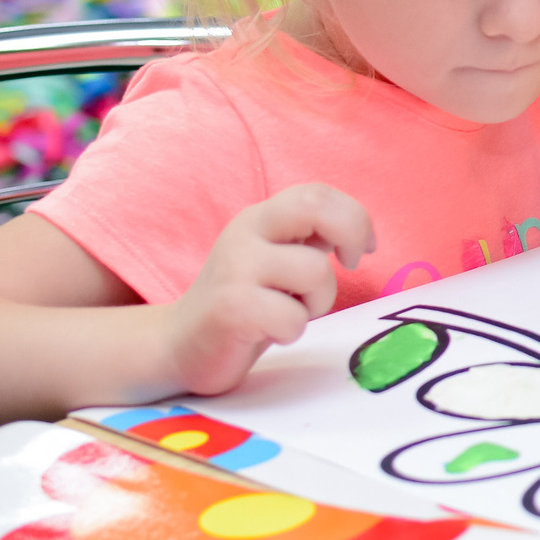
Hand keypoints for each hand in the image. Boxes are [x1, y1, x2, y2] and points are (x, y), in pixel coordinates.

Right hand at [163, 184, 372, 395]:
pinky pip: (294, 317)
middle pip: (314, 207)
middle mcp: (245, 234)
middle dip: (351, 232)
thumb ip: (310, 239)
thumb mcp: (277, 260)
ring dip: (317, 302)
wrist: (179, 346)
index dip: (354, 218)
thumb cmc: (243, 303)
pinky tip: (268, 332)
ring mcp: (235, 269)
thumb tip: (356, 230)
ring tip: (289, 312)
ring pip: (316, 272)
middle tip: (349, 265)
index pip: (317, 193)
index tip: (360, 250)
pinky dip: (292, 331)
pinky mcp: (230, 308)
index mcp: (260, 219)